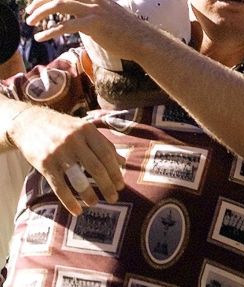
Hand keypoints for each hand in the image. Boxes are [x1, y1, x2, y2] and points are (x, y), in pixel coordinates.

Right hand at [8, 105, 124, 214]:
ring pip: (78, 178)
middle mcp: (74, 141)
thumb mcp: (85, 130)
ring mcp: (59, 153)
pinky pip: (59, 187)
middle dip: (107, 186)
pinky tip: (76, 210)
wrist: (30, 122)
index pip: (107, 154)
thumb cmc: (64, 128)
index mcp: (87, 131)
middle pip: (96, 167)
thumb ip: (104, 145)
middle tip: (114, 198)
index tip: (121, 185)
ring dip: (89, 195)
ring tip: (95, 203)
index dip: (115, 172)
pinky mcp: (45, 164)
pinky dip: (69, 201)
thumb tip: (123, 162)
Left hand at [25, 0, 147, 62]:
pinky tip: (42, 37)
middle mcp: (94, 0)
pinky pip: (66, 26)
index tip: (37, 4)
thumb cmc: (127, 32)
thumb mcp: (109, 16)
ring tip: (31, 24)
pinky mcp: (95, 25)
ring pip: (59, 5)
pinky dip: (50, 31)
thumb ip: (94, 13)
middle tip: (29, 13)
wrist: (143, 41)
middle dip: (40, 1)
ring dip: (41, 14)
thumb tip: (79, 18)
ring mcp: (95, 11)